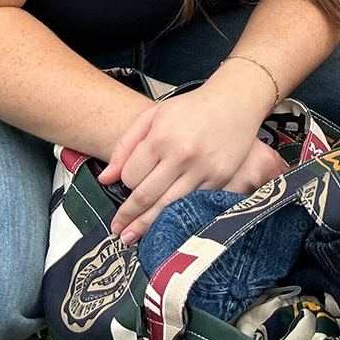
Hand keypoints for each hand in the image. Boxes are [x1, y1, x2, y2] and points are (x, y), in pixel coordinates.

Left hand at [99, 73, 287, 242]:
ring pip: (169, 206)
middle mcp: (182, 155)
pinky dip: (179, 216)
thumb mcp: (152, 117)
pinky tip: (167, 226)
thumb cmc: (190, 109)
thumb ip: (125, 146)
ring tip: (132, 237)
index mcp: (162, 138)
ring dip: (148, 225)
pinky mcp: (221, 178)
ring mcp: (203, 169)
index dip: (125, 184)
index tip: (126, 186)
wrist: (234, 103)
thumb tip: (104, 179)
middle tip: (117, 232)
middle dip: (128, 216)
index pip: (132, 175)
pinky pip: (194, 204)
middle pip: (146, 195)